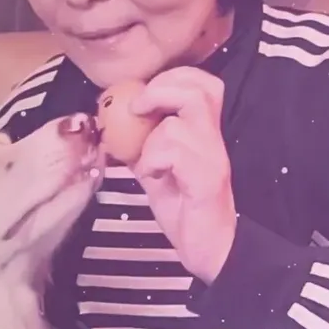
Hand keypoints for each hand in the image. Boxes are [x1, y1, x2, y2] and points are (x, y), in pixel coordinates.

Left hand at [130, 67, 237, 284]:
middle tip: (139, 109)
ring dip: (151, 140)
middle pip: (201, 87)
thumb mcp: (157, 170)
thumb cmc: (186, 212)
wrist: (211, 250)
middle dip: (161, 90)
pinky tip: (154, 178)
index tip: (142, 98)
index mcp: (205, 132)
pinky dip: (153, 161)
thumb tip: (113, 126)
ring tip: (148, 162)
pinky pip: (173, 152)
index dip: (172, 78)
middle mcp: (214, 139)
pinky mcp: (207, 179)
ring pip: (178, 123)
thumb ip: (143, 146)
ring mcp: (214, 157)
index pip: (202, 82)